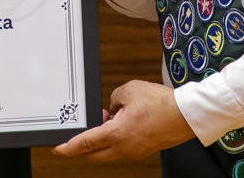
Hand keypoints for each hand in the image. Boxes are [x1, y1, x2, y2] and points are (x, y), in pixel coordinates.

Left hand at [53, 80, 194, 161]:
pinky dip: (115, 139)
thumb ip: (113, 99)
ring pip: (108, 152)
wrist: (186, 115)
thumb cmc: (160, 103)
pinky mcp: (143, 151)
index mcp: (117, 134)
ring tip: (109, 117)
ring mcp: (134, 152)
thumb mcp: (129, 90)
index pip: (85, 143)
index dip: (68, 147)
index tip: (57, 148)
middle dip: (84, 143)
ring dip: (102, 140)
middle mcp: (124, 148)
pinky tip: (122, 122)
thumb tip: (112, 108)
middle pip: (94, 153)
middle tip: (86, 126)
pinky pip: (121, 149)